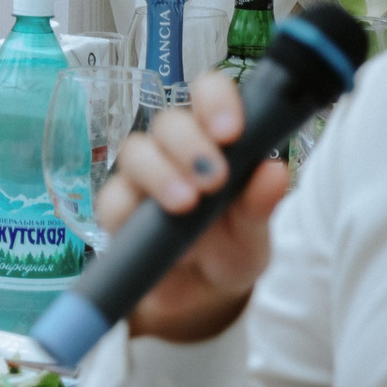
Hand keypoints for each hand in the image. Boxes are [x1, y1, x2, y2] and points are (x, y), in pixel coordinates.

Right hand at [93, 71, 290, 344]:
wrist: (201, 292)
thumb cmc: (230, 246)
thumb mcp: (254, 232)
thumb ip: (261, 204)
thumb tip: (276, 172)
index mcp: (213, 138)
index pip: (207, 93)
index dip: (215, 100)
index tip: (231, 130)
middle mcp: (173, 150)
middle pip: (168, 122)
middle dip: (189, 144)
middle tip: (214, 179)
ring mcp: (141, 178)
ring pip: (135, 151)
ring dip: (160, 172)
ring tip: (186, 203)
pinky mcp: (117, 212)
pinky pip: (111, 199)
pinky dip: (127, 208)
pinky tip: (149, 225)